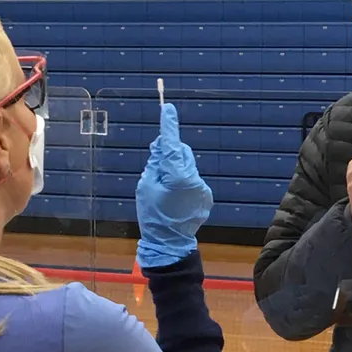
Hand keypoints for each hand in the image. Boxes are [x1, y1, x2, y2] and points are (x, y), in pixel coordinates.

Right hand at [136, 103, 212, 268]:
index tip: (168, 108)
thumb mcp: (146, 187)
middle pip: (181, 153)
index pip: (172, 145)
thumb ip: (155, 164)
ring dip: (176, 170)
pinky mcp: (205, 195)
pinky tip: (176, 199)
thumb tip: (162, 148)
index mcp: (177, 176)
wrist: (169, 243)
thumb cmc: (153, 216)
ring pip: (187, 166)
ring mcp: (202, 188)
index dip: (169, 126)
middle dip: (169, 155)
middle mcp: (194, 179)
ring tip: (166, 190)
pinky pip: (192, 180)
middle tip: (156, 166)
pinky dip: (183, 182)